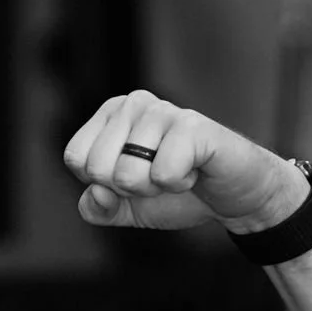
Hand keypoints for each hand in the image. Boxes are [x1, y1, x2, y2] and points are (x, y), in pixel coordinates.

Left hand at [63, 90, 306, 231]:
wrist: (235, 198)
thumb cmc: (178, 194)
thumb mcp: (126, 208)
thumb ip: (97, 207)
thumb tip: (96, 193)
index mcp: (111, 115)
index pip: (76, 158)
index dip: (103, 184)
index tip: (134, 177)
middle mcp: (133, 103)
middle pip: (96, 168)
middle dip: (128, 189)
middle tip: (159, 177)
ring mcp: (164, 110)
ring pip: (126, 174)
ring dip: (156, 188)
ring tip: (180, 172)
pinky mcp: (193, 126)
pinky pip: (161, 174)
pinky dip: (179, 185)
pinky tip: (196, 170)